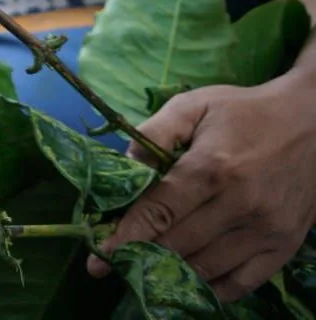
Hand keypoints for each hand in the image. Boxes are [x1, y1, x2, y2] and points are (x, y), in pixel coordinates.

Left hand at [86, 72, 315, 300]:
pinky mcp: (285, 244)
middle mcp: (241, 203)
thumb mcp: (194, 105)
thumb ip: (154, 133)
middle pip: (178, 244)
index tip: (100, 255)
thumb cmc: (245, 112)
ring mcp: (266, 229)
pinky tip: (189, 281)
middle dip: (142, 257)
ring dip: (171, 274)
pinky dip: (212, 289)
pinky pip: (243, 283)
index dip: (126, 236)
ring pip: (206, 268)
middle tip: (116, 264)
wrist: (314, 121)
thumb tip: (123, 167)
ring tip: (146, 273)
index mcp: (212, 167)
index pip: (159, 212)